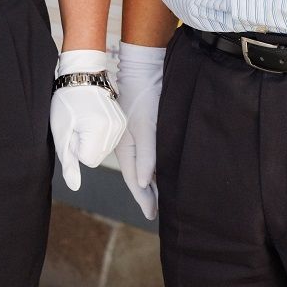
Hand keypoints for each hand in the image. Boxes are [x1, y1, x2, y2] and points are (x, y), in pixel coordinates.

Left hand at [50, 50, 125, 190]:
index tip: (73, 128)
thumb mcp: (61, 131)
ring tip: (85, 119)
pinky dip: (99, 136)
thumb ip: (69, 161)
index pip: (87, 159)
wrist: (82, 76)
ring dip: (92, 141)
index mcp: (100, 129)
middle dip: (84, 145)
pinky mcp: (123, 122)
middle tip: (78, 123)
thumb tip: (74, 186)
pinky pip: (109, 142)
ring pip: (103, 151)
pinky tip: (94, 119)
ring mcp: (122, 125)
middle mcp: (116, 128)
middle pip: (97, 158)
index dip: (76, 147)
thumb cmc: (67, 101)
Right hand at [115, 41, 165, 220]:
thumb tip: (142, 182)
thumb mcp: (146, 128)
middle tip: (158, 211)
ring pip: (142, 167)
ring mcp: (134, 139)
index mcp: (125, 148)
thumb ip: (145, 156)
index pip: (133, 180)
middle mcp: (128, 146)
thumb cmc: (144, 98)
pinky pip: (147, 156)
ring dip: (151, 182)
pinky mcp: (142, 131)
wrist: (142, 71)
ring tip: (162, 197)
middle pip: (136, 177)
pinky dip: (153, 168)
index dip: (143, 198)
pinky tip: (161, 173)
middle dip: (146, 194)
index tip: (152, 214)